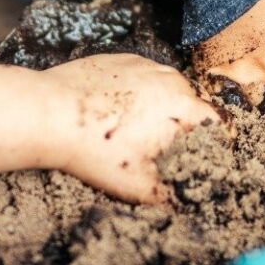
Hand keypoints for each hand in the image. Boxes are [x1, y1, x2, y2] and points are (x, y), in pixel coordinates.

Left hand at [41, 53, 218, 203]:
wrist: (48, 114)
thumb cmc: (95, 150)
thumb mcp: (138, 187)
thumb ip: (170, 196)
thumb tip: (185, 206)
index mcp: (183, 106)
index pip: (217, 123)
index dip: (214, 143)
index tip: (201, 157)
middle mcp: (169, 78)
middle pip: (191, 105)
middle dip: (184, 127)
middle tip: (162, 150)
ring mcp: (143, 64)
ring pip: (165, 88)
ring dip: (160, 108)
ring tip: (136, 132)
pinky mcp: (117, 59)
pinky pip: (139, 77)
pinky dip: (136, 93)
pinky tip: (114, 113)